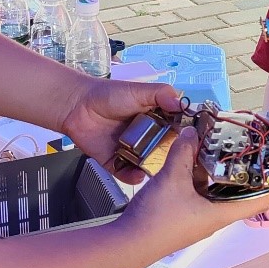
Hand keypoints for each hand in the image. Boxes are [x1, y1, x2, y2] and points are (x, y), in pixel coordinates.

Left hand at [59, 77, 180, 184]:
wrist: (77, 106)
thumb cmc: (107, 94)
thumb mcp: (139, 90)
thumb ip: (161, 94)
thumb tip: (181, 103)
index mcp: (155, 120)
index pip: (175, 132)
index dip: (184, 139)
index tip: (192, 145)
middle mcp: (145, 137)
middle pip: (164, 153)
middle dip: (170, 159)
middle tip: (176, 163)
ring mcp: (131, 151)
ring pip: (147, 166)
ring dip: (153, 170)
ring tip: (157, 171)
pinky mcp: (116, 162)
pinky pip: (127, 174)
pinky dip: (133, 177)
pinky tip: (137, 174)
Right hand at [118, 128, 268, 250]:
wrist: (128, 243)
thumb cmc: (157, 218)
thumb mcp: (172, 177)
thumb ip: (184, 153)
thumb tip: (192, 132)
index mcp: (222, 214)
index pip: (261, 200)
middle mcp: (215, 217)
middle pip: (242, 195)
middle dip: (251, 175)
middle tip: (259, 152)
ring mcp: (199, 218)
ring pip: (220, 193)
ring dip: (225, 174)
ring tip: (229, 150)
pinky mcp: (185, 216)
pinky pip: (202, 194)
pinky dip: (204, 178)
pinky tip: (196, 161)